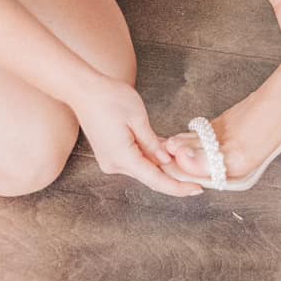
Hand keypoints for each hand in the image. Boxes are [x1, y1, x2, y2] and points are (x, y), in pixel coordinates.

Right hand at [72, 74, 202, 196]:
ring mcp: (110, 160)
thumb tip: (166, 161)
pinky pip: (135, 159)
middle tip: (197, 173)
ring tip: (184, 159)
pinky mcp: (110, 153)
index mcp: (122, 158)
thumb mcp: (138, 117)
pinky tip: (165, 151)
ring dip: (161, 164)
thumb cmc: (110, 98)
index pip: (155, 180)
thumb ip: (153, 143)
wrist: (83, 90)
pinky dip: (150, 157)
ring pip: (143, 167)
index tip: (197, 189)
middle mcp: (114, 165)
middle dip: (173, 174)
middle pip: (150, 175)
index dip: (178, 187)